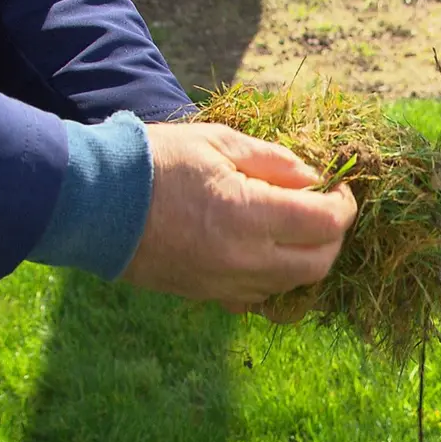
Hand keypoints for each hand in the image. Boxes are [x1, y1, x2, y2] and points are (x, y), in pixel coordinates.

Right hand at [120, 122, 356, 318]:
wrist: (96, 204)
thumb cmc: (156, 162)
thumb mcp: (218, 142)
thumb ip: (273, 161)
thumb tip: (312, 178)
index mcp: (251, 216)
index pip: (327, 223)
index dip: (344, 204)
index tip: (338, 187)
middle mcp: (246, 261)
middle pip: (319, 263)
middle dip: (333, 235)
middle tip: (324, 208)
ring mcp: (227, 285)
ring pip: (292, 286)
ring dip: (306, 258)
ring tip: (293, 226)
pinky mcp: (208, 297)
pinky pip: (258, 299)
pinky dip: (274, 280)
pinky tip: (263, 253)